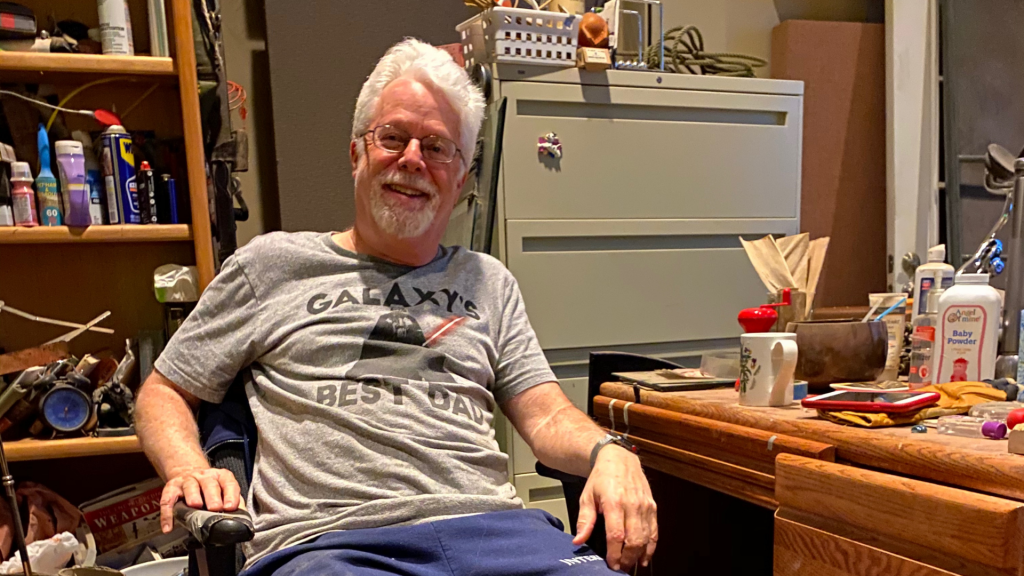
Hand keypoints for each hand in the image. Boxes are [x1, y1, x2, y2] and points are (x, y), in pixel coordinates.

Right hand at [159, 467, 240, 532]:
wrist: (188, 472)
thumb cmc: (209, 487)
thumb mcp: (223, 489)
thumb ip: (233, 501)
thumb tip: (241, 518)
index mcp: (219, 477)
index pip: (228, 482)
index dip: (230, 494)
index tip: (231, 507)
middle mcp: (203, 476)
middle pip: (209, 484)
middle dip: (213, 496)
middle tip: (216, 508)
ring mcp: (186, 481)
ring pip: (190, 486)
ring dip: (193, 496)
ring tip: (195, 506)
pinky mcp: (171, 488)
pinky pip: (167, 501)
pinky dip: (167, 515)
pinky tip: (168, 527)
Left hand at [573, 445, 656, 571]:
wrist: (619, 459)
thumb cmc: (601, 478)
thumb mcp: (587, 497)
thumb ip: (584, 520)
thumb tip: (578, 540)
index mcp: (614, 502)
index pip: (616, 535)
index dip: (615, 553)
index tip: (611, 564)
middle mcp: (632, 504)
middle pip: (634, 539)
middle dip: (627, 558)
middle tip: (620, 568)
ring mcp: (644, 506)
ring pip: (646, 538)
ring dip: (639, 555)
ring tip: (630, 565)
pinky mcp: (652, 506)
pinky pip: (654, 531)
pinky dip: (651, 546)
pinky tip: (644, 557)